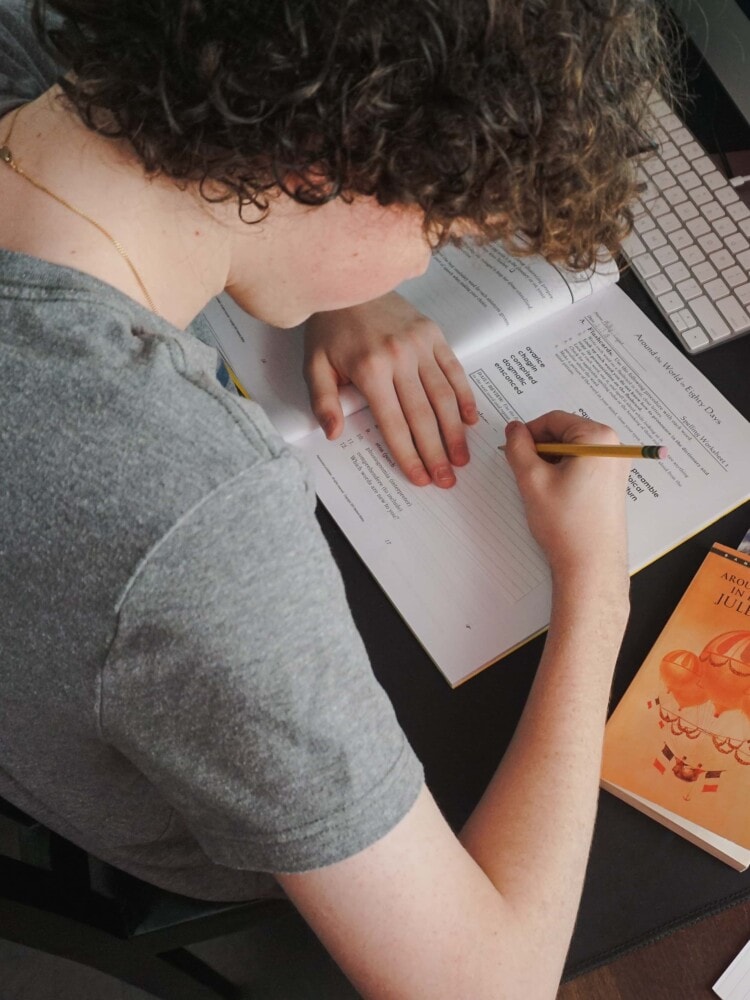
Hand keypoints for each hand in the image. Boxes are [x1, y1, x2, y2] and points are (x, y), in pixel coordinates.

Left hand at [303, 293, 477, 487]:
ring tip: (461, 459)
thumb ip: (324, 401)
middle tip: (447, 480)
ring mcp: (420, 344)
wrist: (348, 280)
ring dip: (455, 431)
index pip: (393, 423)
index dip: (407, 454)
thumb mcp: (314, 364)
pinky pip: (454, 370)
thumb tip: (333, 434)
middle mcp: (399, 357)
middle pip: (423, 415)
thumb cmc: (330, 327)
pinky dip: (465, 397)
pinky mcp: (434, 334)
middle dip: (436, 452)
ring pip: (443, 396)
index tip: (419, 478)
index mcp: (369, 368)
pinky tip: (470, 420)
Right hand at [503, 411, 629, 586]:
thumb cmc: (566, 523)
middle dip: (540, 450)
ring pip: (570, 450)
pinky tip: (554, 496)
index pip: (553, 420)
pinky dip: (562, 473)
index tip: (513, 452)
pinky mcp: (611, 482)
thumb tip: (514, 429)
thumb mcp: (532, 479)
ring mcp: (615, 465)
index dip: (528, 433)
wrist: (591, 564)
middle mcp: (612, 446)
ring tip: (540, 489)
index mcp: (598, 438)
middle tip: (526, 474)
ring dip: (549, 463)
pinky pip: (581, 465)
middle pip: (563, 433)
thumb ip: (518, 447)